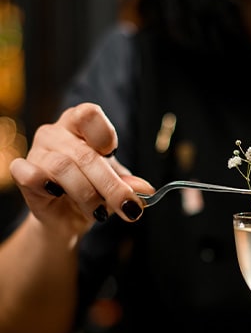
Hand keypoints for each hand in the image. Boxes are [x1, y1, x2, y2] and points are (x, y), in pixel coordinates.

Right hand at [10, 103, 153, 234]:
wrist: (68, 219)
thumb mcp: (116, 187)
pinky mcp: (23, 173)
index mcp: (81, 126)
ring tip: (99, 213)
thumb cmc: (94, 192)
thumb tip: (145, 190)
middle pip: (85, 154)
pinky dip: (46, 186)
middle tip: (129, 208)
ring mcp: (38, 151)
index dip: (104, 133)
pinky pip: (29, 174)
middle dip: (111, 187)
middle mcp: (57, 133)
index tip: (113, 153)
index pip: (89, 114)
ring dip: (87, 195)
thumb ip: (129, 185)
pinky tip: (57, 195)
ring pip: (63, 168)